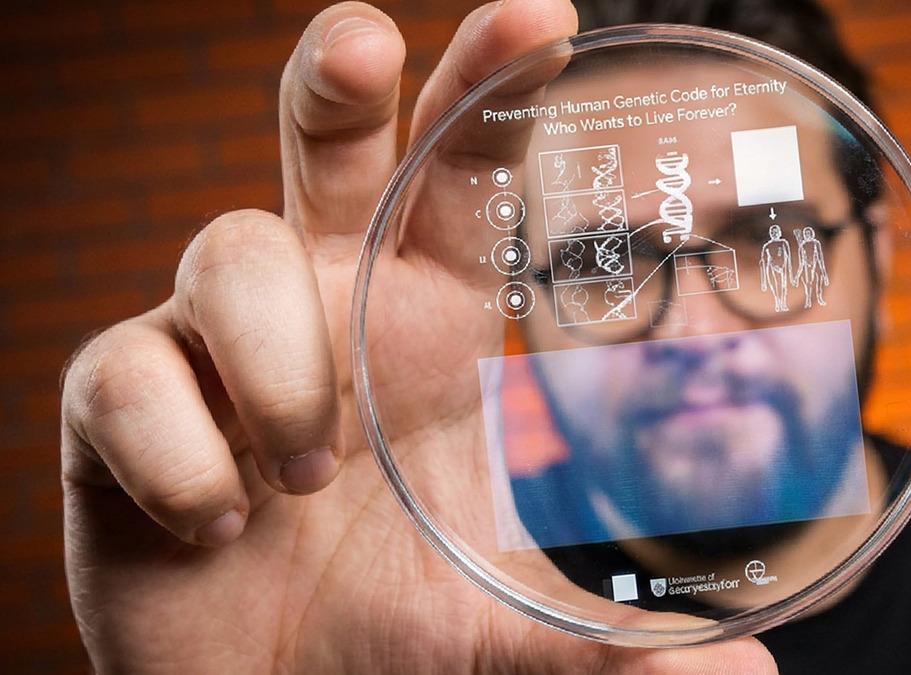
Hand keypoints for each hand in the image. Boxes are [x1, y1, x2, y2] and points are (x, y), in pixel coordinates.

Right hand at [58, 2, 776, 672]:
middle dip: (338, 81)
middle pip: (323, 146)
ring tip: (309, 474)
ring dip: (276, 359)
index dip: (487, 89)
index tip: (542, 18)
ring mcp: (214, 351)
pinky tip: (222, 519)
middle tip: (366, 45)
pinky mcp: (120, 413)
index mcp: (426, 326)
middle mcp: (323, 309)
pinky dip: (177, 445)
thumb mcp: (506, 630)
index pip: (460, 177)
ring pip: (223, 253)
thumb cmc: (388, 635)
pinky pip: (125, 374)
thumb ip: (607, 645)